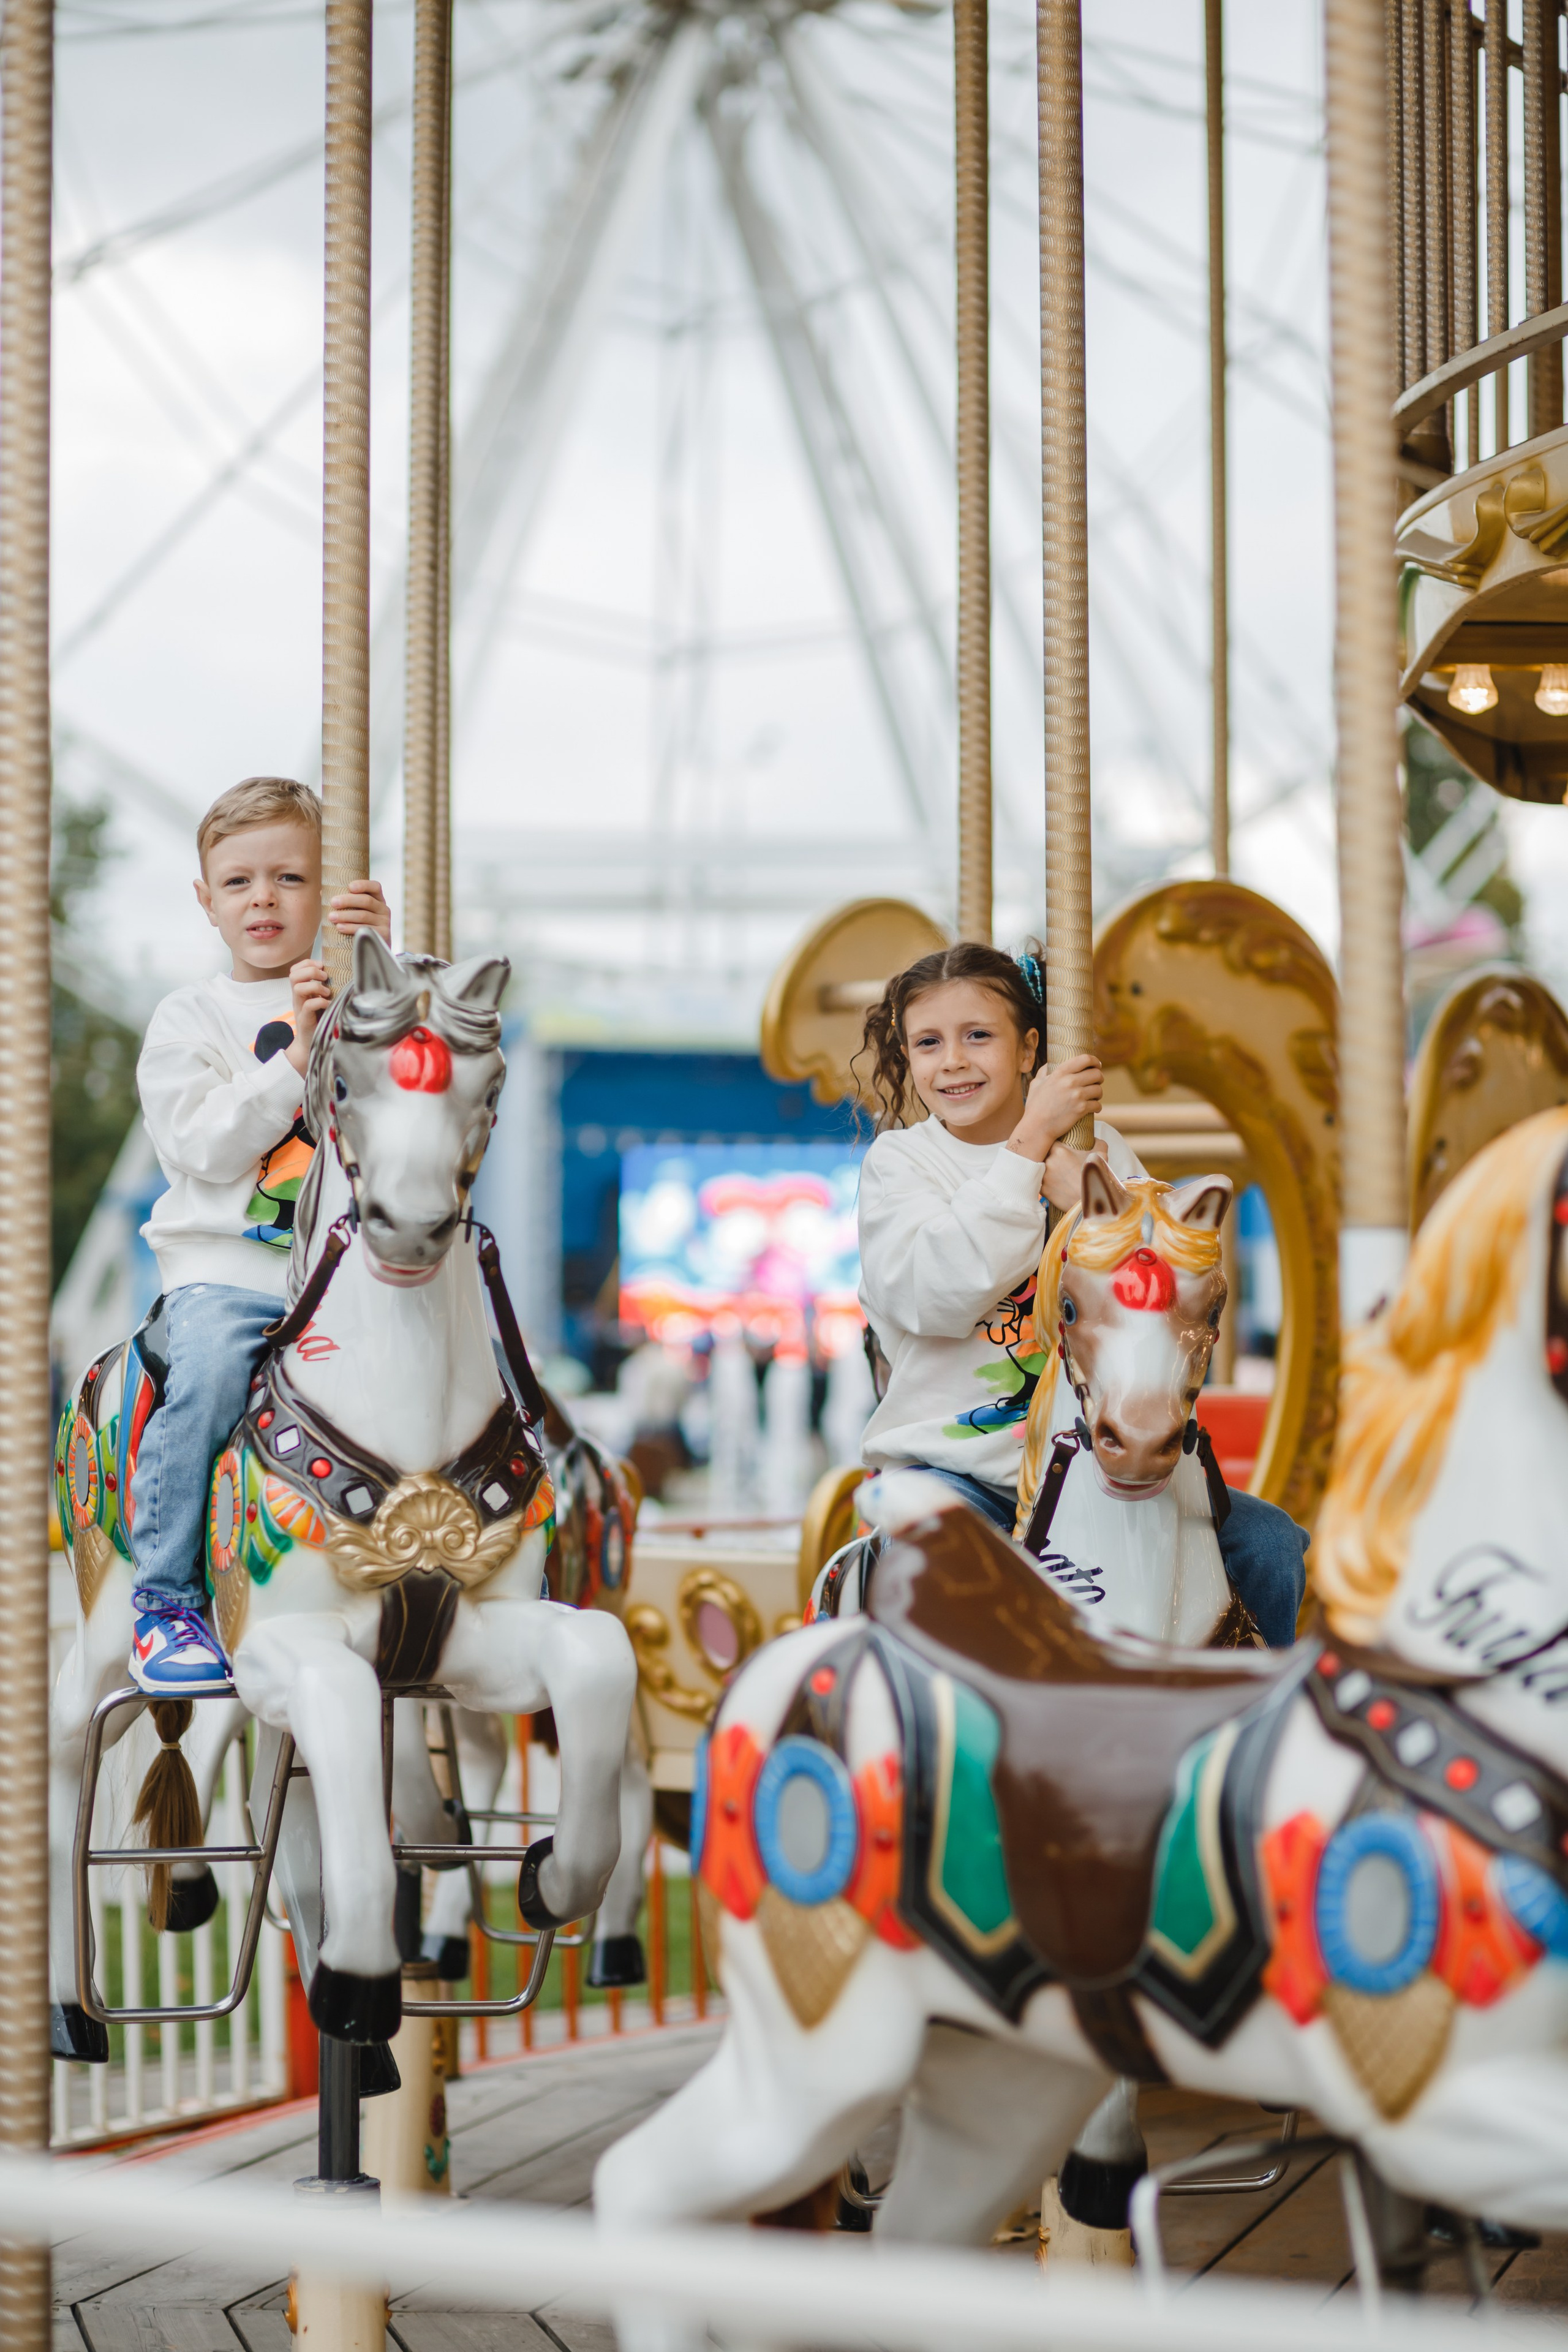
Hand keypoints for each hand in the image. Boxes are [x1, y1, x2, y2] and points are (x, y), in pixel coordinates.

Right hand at [285, 959, 332, 1074]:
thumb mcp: (321, 1000)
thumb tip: (342, 974)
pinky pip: (308, 1006)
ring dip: (314, 986)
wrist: (310, 1044)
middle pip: (294, 975)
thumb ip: (324, 988)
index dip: (307, 963)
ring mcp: (300, 1008)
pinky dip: (320, 1002)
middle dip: (310, 971)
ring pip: (298, 988)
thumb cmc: (319, 1020)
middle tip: (324, 977)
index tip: (321, 966)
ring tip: (326, 992)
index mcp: (301, 991)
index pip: (295, 970)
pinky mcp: (305, 1020)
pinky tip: (329, 1004)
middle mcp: (298, 998)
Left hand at [327, 878, 390, 941]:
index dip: (363, 885)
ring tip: (331, 917)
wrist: (373, 950)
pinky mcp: (383, 935)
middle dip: (348, 900)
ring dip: (346, 915)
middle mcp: (383, 909)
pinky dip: (351, 928)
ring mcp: (384, 922)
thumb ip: (343, 903)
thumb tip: (322, 893)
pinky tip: (340, 928)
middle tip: (333, 902)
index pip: (375, 887)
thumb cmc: (360, 927)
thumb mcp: (356, 912)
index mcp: (377, 900)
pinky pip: (365, 929)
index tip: (349, 887)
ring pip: (363, 915)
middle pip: (366, 900)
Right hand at [1005, 1053, 1102, 1162]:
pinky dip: (1097, 1107)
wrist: (1037, 1127)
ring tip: (1094, 1096)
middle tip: (1096, 1082)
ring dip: (1098, 1093)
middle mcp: (1070, 1082)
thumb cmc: (1035, 1106)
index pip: (1085, 1059)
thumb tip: (1050, 1064)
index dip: (1095, 1061)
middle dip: (1099, 1078)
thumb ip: (1044, 1072)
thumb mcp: (1036, 1084)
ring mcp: (1077, 1096)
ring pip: (1099, 1090)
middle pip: (1096, 1074)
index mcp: (1060, 1073)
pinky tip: (1094, 1108)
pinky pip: (1098, 1105)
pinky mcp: (1081, 1109)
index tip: (1097, 1065)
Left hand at [1042, 1141, 1103, 1213]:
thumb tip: (1094, 1139)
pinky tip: (1055, 1184)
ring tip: (1058, 1174)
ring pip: (1041, 1168)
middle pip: (1044, 1154)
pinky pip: (1041, 1182)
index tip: (1059, 1146)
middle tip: (1059, 1161)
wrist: (1092, 1201)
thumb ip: (1097, 1143)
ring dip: (1047, 1169)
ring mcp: (1044, 1176)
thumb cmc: (1096, 1177)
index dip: (1054, 1143)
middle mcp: (1049, 1161)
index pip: (1050, 1140)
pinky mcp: (1043, 1190)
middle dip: (1050, 1156)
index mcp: (1060, 1150)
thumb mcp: (1100, 1156)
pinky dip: (1047, 1183)